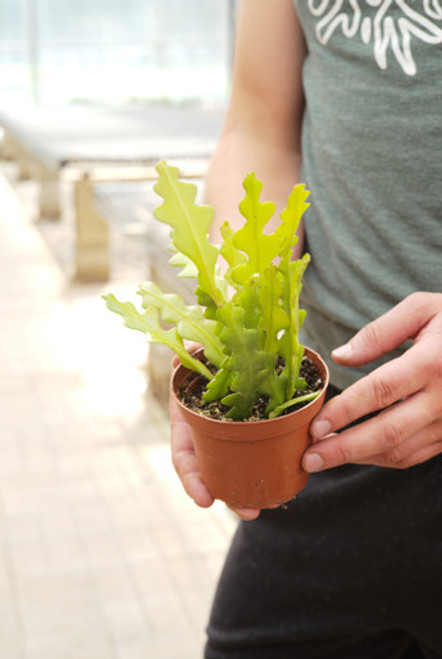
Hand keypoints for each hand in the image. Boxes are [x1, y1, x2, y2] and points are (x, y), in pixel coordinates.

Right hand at [170, 349, 261, 520]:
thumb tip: (188, 352)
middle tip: (250, 511)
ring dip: (250, 489)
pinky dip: (270, 466)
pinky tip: (286, 480)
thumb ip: (192, 351)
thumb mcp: (199, 347)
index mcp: (188, 416)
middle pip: (213, 471)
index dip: (192, 479)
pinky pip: (261, 449)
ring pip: (237, 467)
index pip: (184, 454)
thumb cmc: (210, 346)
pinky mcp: (257, 426)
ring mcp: (231, 432)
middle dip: (229, 495)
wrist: (231, 341)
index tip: (204, 500)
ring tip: (267, 506)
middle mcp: (207, 430)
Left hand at [303, 292, 441, 471]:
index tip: (314, 425)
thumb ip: (380, 331)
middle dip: (344, 449)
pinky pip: (414, 454)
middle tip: (309, 459)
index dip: (344, 411)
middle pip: (387, 432)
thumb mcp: (423, 308)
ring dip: (359, 458)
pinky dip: (381, 458)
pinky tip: (355, 453)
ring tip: (322, 457)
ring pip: (399, 450)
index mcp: (432, 362)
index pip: (380, 391)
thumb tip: (340, 356)